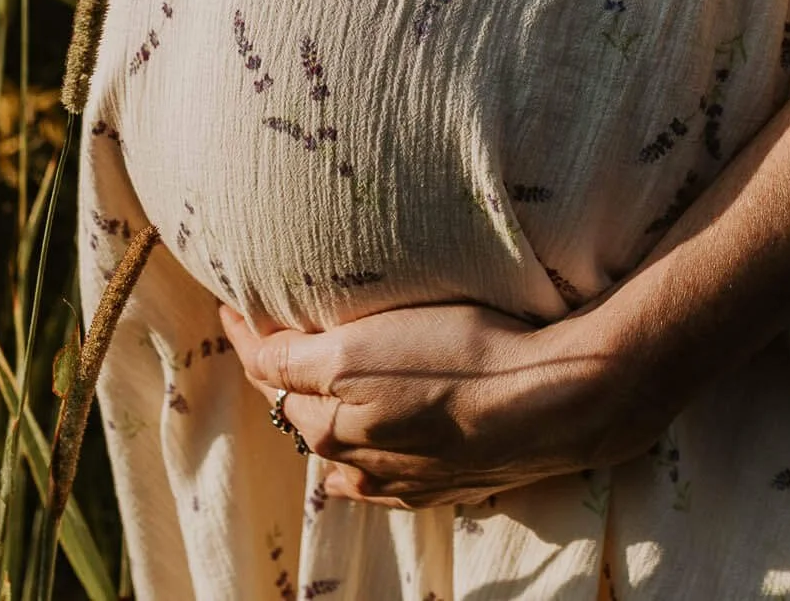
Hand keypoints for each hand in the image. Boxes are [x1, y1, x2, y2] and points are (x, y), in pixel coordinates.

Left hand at [215, 302, 672, 508]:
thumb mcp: (361, 347)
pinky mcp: (451, 483)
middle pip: (303, 414)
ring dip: (324, 419)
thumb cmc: (462, 360)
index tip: (233, 306)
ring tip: (317, 390)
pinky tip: (362, 465)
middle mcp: (361, 459)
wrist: (556, 400)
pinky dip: (365, 466)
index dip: (249, 337)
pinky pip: (388, 481)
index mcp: (331, 423)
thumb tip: (251, 352)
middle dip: (282, 379)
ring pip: (344, 449)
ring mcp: (407, 478)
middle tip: (272, 337)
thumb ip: (296, 358)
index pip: (271, 375)